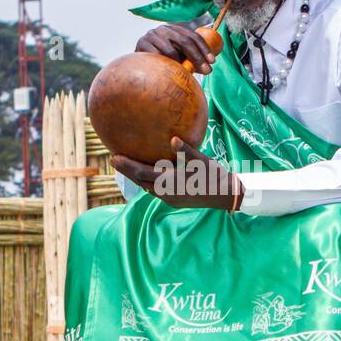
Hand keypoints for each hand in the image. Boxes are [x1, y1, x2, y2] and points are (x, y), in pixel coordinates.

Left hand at [112, 136, 241, 209]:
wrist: (226, 196)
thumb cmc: (215, 176)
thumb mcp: (202, 160)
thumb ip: (186, 151)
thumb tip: (173, 139)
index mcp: (170, 183)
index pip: (142, 174)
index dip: (127, 166)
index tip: (115, 156)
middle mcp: (166, 193)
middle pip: (140, 182)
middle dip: (126, 171)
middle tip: (114, 160)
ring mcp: (170, 199)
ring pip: (146, 188)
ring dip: (135, 178)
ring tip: (125, 167)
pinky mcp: (175, 201)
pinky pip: (155, 191)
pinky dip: (146, 182)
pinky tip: (146, 176)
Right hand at [135, 24, 215, 74]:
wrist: (136, 64)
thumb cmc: (160, 62)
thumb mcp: (177, 57)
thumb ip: (189, 59)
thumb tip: (208, 67)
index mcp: (175, 29)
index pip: (193, 35)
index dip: (204, 48)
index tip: (212, 61)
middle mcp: (164, 29)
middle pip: (185, 41)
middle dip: (198, 57)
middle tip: (207, 71)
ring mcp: (152, 35)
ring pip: (171, 51)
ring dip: (180, 65)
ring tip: (184, 74)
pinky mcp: (141, 44)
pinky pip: (158, 57)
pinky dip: (165, 66)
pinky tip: (168, 72)